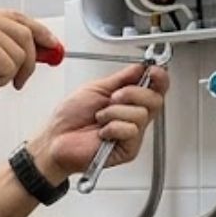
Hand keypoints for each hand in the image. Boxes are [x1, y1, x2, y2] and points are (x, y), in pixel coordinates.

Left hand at [26, 63, 171, 183]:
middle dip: (132, 93)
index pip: (156, 88)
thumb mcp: (96, 88)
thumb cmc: (69, 118)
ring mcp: (132, 134)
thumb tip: (142, 67)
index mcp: (128, 101)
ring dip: (115, 112)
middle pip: (155, 100)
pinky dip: (112, 127)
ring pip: (141, 114)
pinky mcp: (128, 149)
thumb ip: (122, 78)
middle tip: (113, 98)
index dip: (160, 78)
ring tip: (99, 118)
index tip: (153, 70)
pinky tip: (102, 133)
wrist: (55, 139)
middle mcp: (133, 117)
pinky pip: (131, 130)